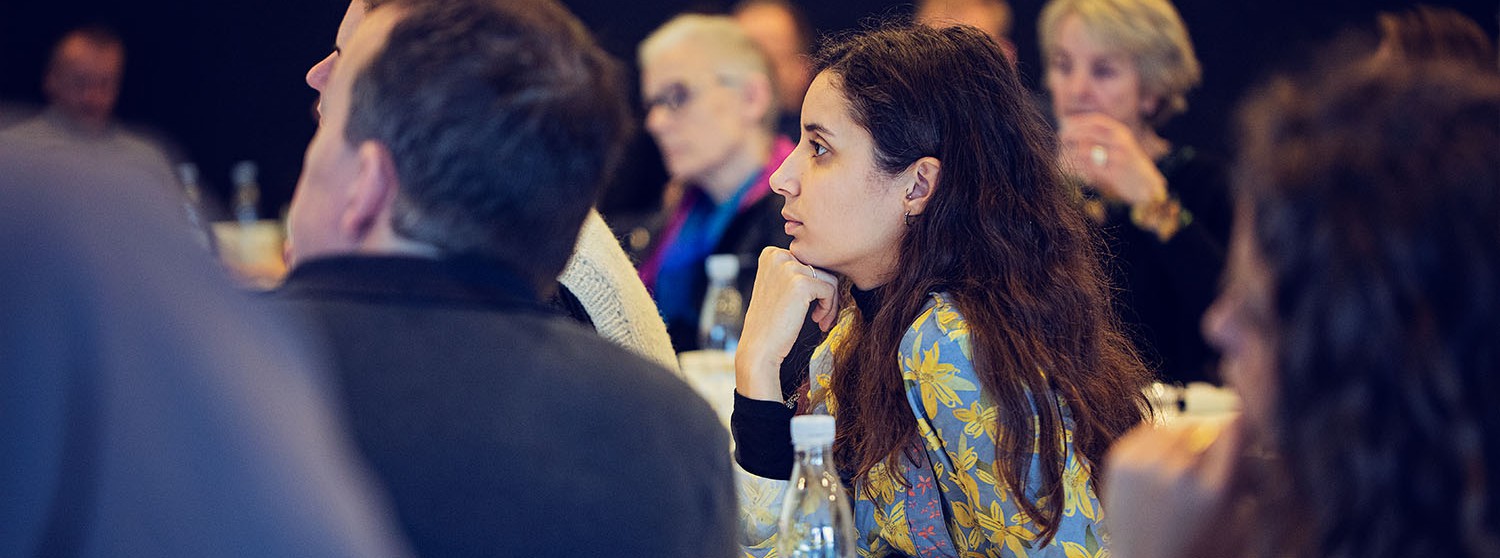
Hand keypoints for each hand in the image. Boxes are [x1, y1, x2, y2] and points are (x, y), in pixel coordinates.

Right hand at [734, 247, 839, 401]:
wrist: (759, 348)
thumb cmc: (770, 323)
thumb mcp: (777, 288)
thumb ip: (794, 273)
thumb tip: (828, 268)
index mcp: (771, 254)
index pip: (808, 261)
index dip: (814, 285)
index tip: (809, 306)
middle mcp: (778, 256)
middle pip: (820, 268)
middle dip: (825, 294)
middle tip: (820, 317)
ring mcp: (789, 268)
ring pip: (829, 279)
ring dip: (830, 303)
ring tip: (820, 320)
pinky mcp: (801, 284)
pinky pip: (830, 290)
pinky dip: (829, 308)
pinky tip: (817, 321)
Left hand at [1057, 113, 1167, 206]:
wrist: (1147, 185)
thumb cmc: (1127, 165)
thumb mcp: (1120, 145)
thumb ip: (1102, 137)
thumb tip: (1073, 130)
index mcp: (1121, 132)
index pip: (1097, 120)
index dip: (1079, 121)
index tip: (1065, 124)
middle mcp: (1121, 141)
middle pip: (1090, 132)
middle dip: (1072, 134)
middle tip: (1061, 137)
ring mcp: (1118, 156)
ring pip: (1087, 150)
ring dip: (1071, 152)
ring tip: (1063, 154)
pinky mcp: (1115, 172)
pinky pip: (1089, 167)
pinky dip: (1078, 166)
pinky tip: (1072, 167)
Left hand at [1103, 417, 1246, 557]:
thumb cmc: (1192, 547)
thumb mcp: (1233, 521)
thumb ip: (1244, 479)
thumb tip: (1247, 433)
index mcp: (1212, 490)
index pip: (1233, 431)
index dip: (1240, 426)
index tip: (1240, 426)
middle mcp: (1177, 474)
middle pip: (1201, 426)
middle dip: (1208, 438)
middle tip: (1204, 460)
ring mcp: (1145, 466)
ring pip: (1173, 426)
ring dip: (1183, 438)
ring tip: (1181, 465)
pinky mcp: (1121, 462)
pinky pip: (1147, 431)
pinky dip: (1157, 441)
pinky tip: (1161, 464)